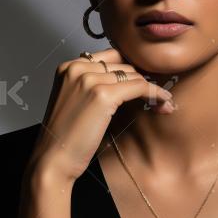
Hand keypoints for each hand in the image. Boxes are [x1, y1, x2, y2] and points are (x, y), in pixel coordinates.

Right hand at [29, 46, 174, 181]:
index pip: (111, 57)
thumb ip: (92, 85)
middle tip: (158, 97)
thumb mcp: (75, 101)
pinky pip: (139, 87)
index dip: (131, 70)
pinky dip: (155, 94)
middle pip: (124, 65)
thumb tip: (129, 78)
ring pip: (134, 75)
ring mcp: (89, 80)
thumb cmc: (65, 137)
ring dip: (151, 89)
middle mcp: (77, 67)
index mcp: (68, 66)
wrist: (53, 160)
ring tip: (163, 104)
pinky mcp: (102, 95)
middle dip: (143, 80)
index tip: (145, 84)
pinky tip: (164, 102)